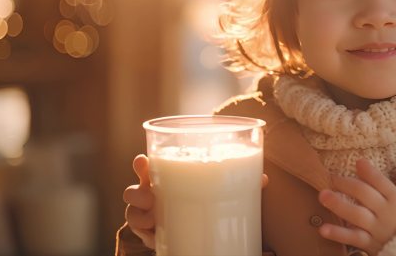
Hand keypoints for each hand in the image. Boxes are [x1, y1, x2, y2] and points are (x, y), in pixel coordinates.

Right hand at [122, 154, 269, 249]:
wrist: (198, 229)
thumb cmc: (205, 199)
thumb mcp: (219, 190)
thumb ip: (238, 181)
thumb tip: (263, 179)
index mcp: (167, 178)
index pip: (149, 166)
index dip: (141, 163)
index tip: (142, 161)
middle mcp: (153, 194)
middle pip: (135, 189)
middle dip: (137, 191)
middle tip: (150, 196)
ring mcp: (149, 214)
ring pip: (132, 211)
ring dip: (138, 213)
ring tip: (153, 217)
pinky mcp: (151, 233)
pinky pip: (139, 233)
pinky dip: (144, 233)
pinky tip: (154, 234)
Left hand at [317, 153, 395, 254]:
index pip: (380, 182)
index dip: (368, 171)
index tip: (358, 162)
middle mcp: (386, 213)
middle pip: (363, 194)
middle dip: (346, 184)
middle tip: (331, 177)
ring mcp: (377, 229)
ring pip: (355, 215)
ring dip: (338, 205)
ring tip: (322, 195)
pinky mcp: (370, 244)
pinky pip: (352, 238)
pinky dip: (338, 234)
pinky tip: (322, 228)